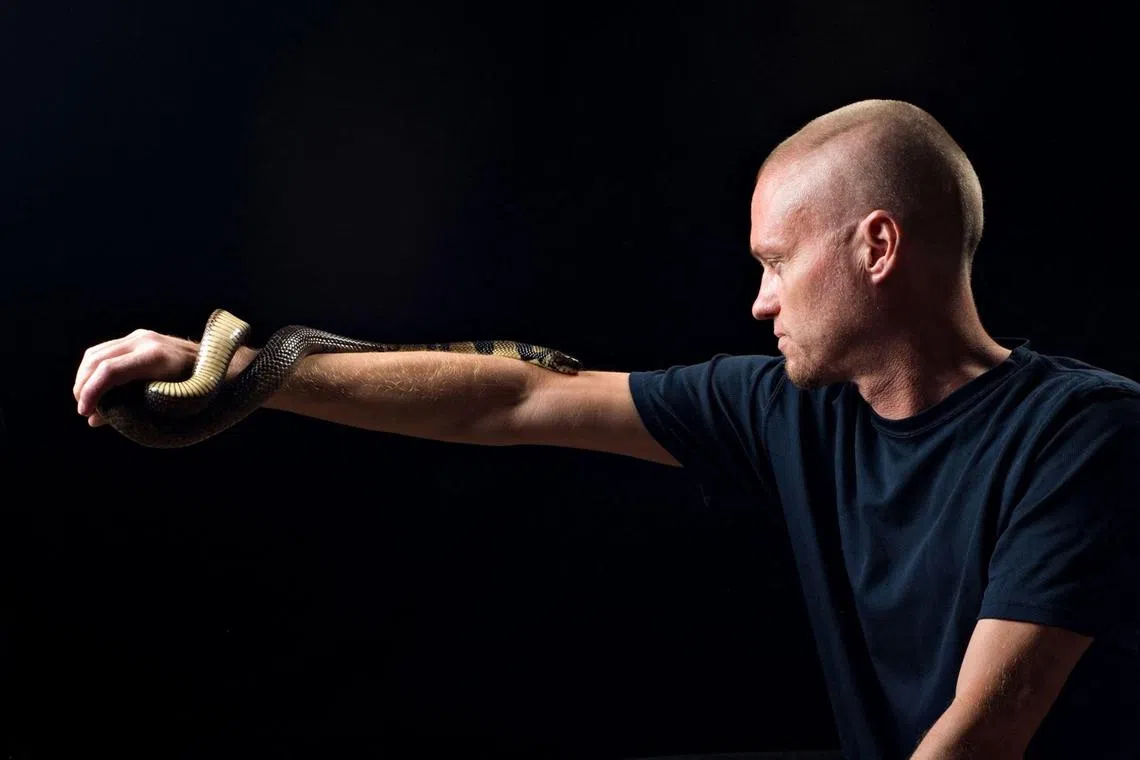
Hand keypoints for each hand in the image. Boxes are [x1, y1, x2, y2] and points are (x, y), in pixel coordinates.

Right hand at [73, 329, 198, 426]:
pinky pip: (107, 350)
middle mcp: (146, 341)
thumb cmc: (203, 390)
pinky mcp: (140, 337)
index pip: (109, 371)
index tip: (84, 412)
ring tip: (87, 400)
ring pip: (97, 353)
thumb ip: (132, 411)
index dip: (90, 393)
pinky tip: (97, 387)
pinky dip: (96, 369)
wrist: (224, 363)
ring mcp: (142, 336)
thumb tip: (94, 420)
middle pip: (97, 360)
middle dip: (83, 386)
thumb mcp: (171, 406)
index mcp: (155, 358)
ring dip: (86, 377)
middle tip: (84, 410)